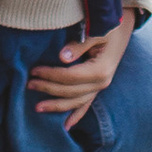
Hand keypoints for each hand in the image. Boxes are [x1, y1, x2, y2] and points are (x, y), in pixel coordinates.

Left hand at [24, 19, 130, 133]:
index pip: (70, 77)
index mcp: (100, 69)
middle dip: (48, 89)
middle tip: (29, 84)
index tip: (34, 71)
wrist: (123, 27)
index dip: (51, 75)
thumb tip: (62, 58)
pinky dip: (76, 115)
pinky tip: (66, 126)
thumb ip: (79, 44)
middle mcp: (102, 82)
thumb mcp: (97, 30)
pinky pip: (86, 104)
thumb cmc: (109, 26)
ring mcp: (101, 86)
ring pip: (76, 102)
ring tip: (37, 107)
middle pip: (70, 91)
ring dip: (57, 106)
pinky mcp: (98, 87)